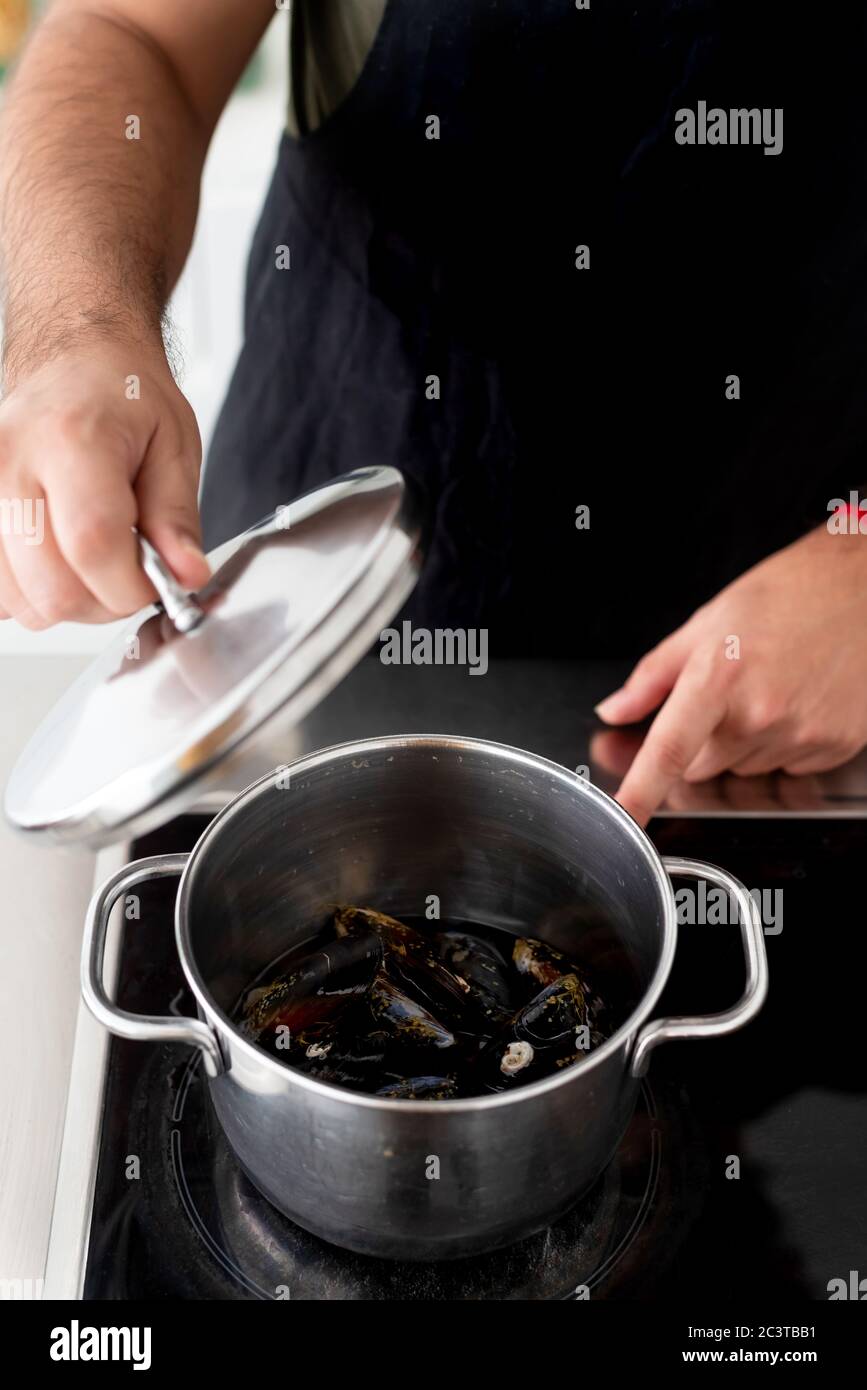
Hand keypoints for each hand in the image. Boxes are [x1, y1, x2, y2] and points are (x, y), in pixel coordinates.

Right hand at [0, 342, 209, 626]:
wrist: (73, 359)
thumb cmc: (121, 393)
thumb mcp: (174, 446)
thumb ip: (177, 518)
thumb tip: (185, 575)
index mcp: (72, 440)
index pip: (94, 545)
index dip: (131, 585)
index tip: (154, 580)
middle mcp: (11, 464)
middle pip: (52, 588)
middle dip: (104, 601)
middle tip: (127, 571)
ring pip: (21, 602)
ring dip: (67, 601)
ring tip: (92, 559)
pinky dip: (32, 593)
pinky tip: (58, 561)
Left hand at [595, 524, 866, 825]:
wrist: (865, 589)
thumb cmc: (790, 594)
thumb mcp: (708, 622)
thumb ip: (653, 675)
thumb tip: (615, 709)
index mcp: (720, 677)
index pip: (668, 751)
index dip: (639, 792)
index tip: (623, 819)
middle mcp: (759, 714)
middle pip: (701, 767)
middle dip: (702, 741)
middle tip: (727, 694)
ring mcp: (799, 736)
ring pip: (743, 768)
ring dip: (745, 742)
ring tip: (771, 688)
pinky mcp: (833, 748)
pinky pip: (786, 768)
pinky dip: (783, 744)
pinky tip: (797, 702)